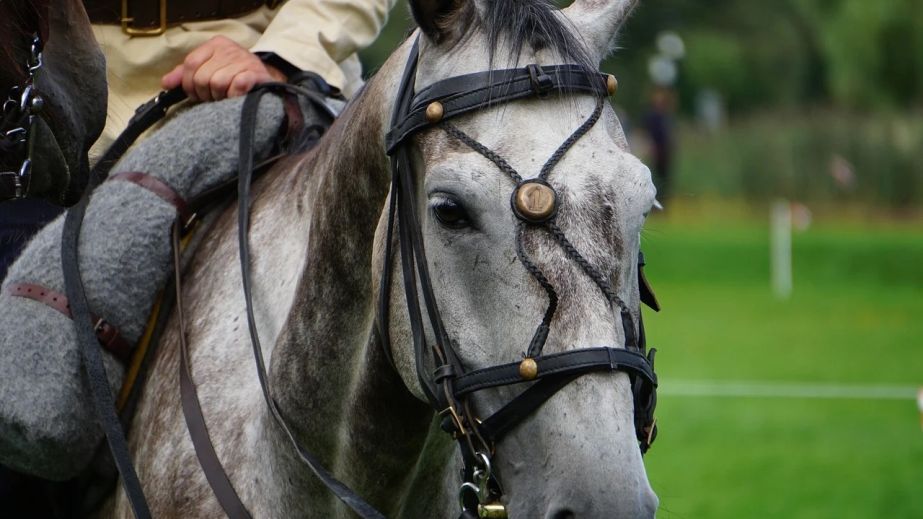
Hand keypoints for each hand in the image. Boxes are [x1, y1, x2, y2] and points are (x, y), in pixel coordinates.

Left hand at [161, 36, 286, 101]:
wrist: (266, 79)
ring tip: (225, 98)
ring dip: (219, 97)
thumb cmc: (234, 75)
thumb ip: (185, 74)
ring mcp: (243, 60)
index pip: (190, 64)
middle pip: (202, 77)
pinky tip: (235, 97)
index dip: (188, 84)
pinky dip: (233, 95)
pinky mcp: (255, 74)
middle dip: (205, 93)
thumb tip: (166, 83)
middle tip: (213, 98)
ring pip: (217, 83)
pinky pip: (236, 86)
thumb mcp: (209, 68)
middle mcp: (229, 49)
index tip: (195, 95)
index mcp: (215, 44)